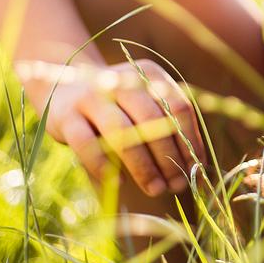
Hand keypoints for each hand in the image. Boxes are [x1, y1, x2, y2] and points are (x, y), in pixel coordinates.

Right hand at [19, 58, 205, 195]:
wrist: (66, 86)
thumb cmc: (119, 106)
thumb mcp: (146, 105)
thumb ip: (169, 128)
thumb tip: (198, 171)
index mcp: (149, 74)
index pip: (178, 107)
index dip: (190, 140)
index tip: (195, 169)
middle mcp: (121, 80)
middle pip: (153, 120)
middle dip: (168, 157)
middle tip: (177, 185)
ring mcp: (91, 97)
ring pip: (122, 132)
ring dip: (142, 166)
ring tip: (156, 189)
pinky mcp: (65, 116)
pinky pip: (87, 145)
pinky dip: (105, 166)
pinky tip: (120, 183)